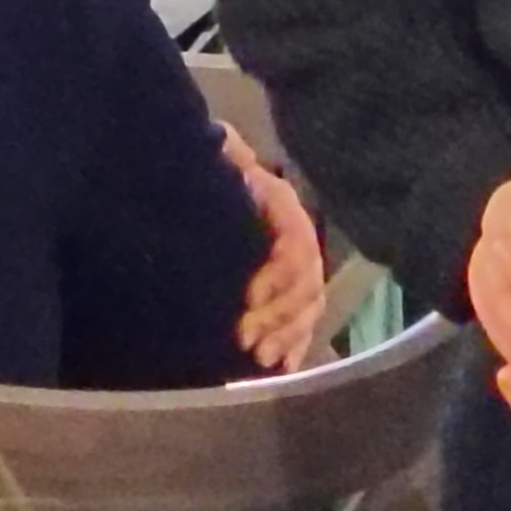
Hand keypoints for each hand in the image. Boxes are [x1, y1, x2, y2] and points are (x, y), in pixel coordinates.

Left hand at [219, 128, 325, 370]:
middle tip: (244, 339)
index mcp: (281, 205)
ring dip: (287, 334)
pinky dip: (295, 345)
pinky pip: (305, 322)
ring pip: (309, 306)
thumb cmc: (207, 170)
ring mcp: (300, 266)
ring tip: (259, 358)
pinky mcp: (292, 292)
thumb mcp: (216, 155)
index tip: (246, 300)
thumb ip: (222, 151)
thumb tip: (221, 141)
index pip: (295, 243)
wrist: (200, 183)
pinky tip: (281, 368)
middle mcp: (298, 236)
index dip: (276, 275)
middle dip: (278, 315)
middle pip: (306, 282)